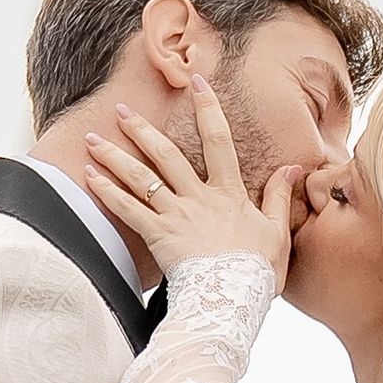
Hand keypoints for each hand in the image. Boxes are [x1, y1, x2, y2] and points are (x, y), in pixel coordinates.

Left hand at [87, 82, 298, 289]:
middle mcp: (197, 198)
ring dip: (114, 156)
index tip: (197, 83)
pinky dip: (107, 191)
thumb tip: (293, 168)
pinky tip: (89, 176)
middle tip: (121, 109)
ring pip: (140, 177)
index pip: (219, 140)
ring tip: (93, 139)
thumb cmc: (257, 270)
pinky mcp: (157, 236)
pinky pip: (127, 210)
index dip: (208, 108)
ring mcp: (175, 216)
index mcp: (228, 193)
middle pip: (166, 154)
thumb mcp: (277, 232)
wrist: (232, 299)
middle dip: (141, 129)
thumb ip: (280, 197)